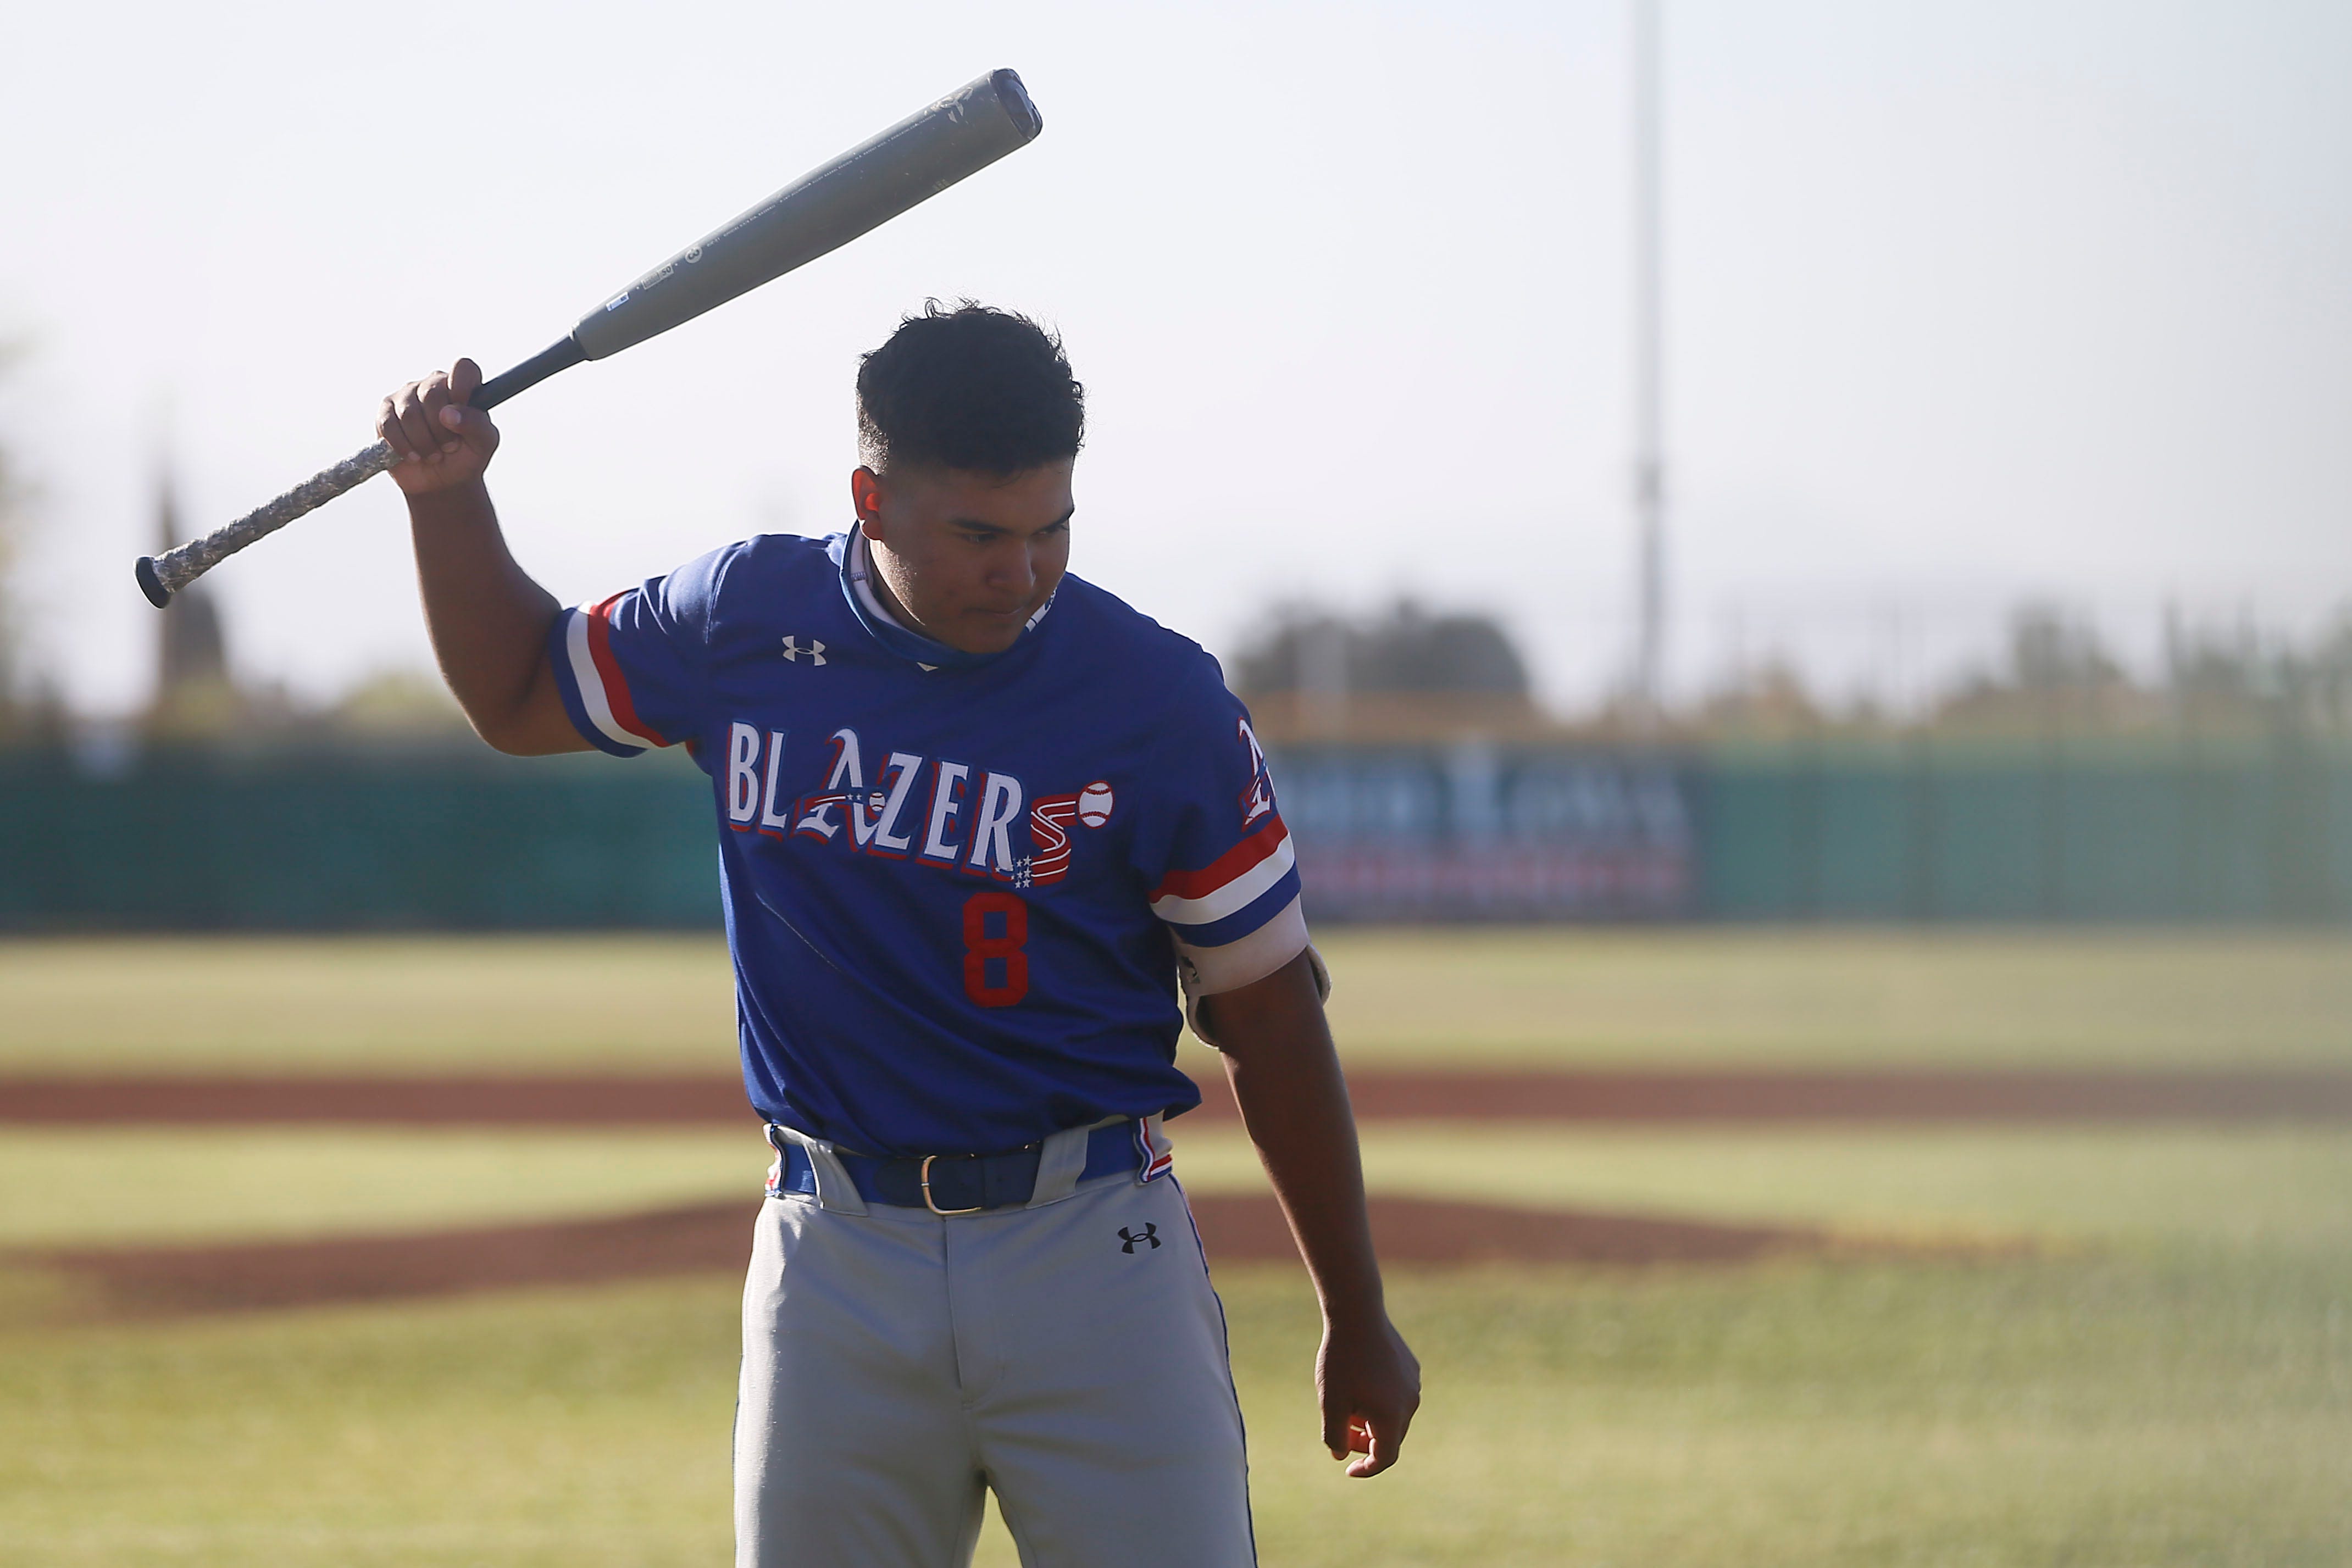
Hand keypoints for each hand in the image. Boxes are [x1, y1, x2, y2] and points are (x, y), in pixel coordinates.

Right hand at [378, 358, 499, 495]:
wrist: (443, 481)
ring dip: (424, 442)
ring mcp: (406, 396)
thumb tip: (449, 413)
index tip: (461, 405)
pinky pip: (388, 425)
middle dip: (442, 428)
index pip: (463, 368)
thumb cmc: (467, 456)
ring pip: (409, 412)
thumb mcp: (484, 444)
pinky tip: (414, 456)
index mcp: (462, 386)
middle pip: (432, 393)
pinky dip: (403, 446)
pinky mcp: (385, 413)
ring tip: (434, 455)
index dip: (462, 384)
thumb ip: (477, 424)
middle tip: (449, 447)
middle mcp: (433, 385)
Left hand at [1318, 1310, 1420, 1477]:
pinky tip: (1358, 1383)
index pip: (1385, 1458)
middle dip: (1365, 1442)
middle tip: (1340, 1429)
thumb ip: (1335, 1436)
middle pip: (1390, 1437)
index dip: (1367, 1469)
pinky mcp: (1411, 1368)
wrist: (1356, 1313)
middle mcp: (1410, 1403)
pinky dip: (1379, 1401)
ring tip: (1347, 1403)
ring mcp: (1413, 1384)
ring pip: (1393, 1416)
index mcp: (1392, 1416)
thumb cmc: (1340, 1360)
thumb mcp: (1330, 1402)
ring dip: (1371, 1420)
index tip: (1348, 1470)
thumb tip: (1342, 1454)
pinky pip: (1396, 1395)